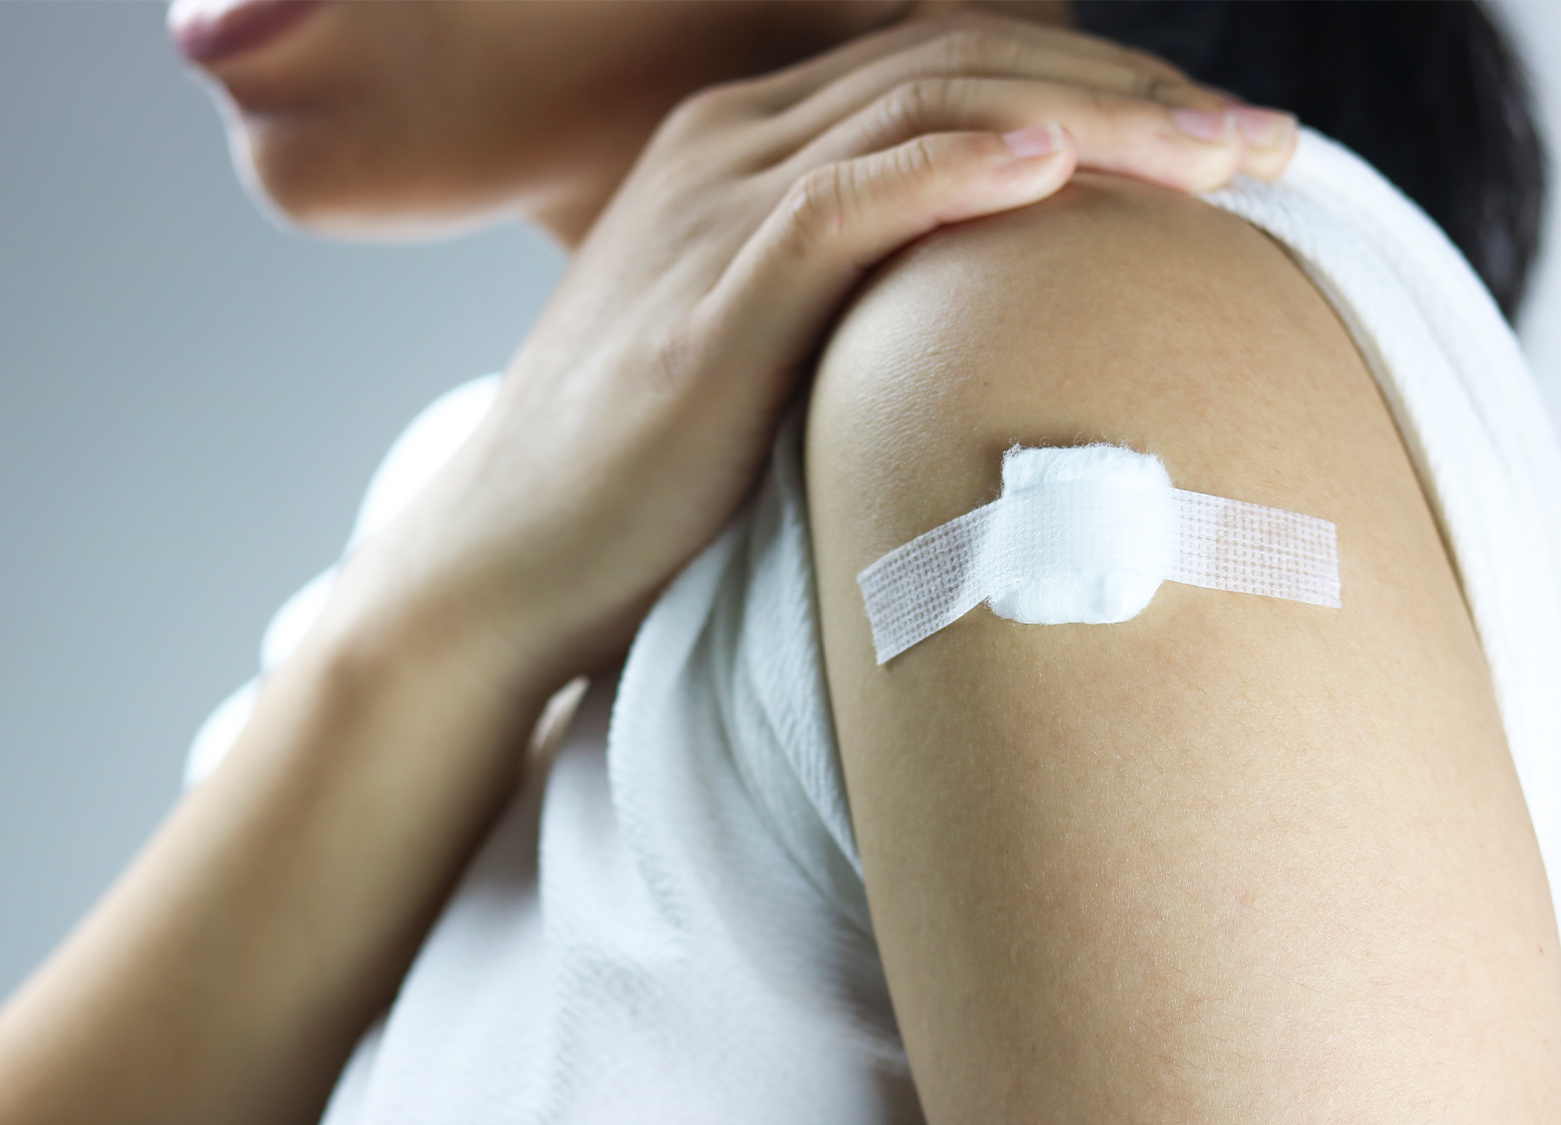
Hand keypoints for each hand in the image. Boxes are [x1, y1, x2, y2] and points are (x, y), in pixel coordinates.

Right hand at [324, 14, 1296, 701]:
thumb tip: (976, 318)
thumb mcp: (747, 350)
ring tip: (1229, 158)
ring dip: (1098, 119)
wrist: (500, 568)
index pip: (944, 64)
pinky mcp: (713, 301)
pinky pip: (850, 200)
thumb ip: (845, 294)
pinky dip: (962, 172)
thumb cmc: (633, 481)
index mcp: (738, 150)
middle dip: (1130, 85)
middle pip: (960, 59)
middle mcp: (725, 149)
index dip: (1092, 80)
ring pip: (930, 109)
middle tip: (1266, 143)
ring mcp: (713, 214)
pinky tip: (1060, 171)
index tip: (1209, 139)